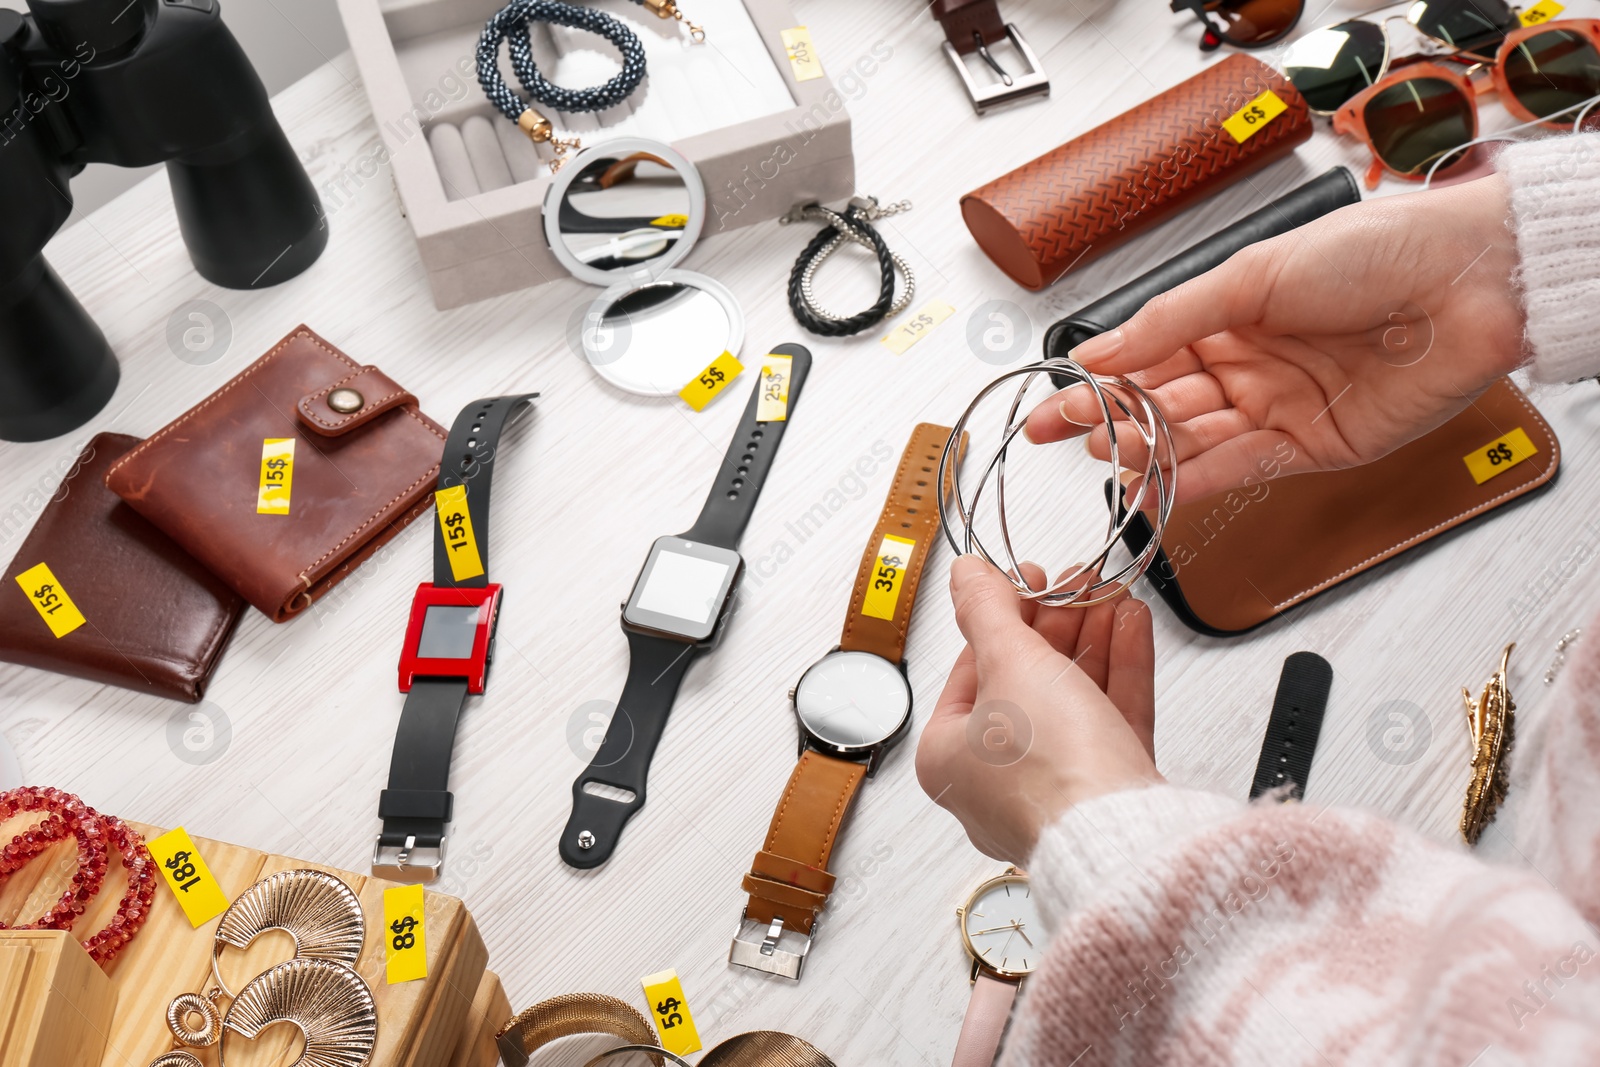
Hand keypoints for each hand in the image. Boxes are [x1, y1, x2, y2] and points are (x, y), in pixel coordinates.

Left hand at [915, 556, 1161, 862]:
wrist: (1123, 833)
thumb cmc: (1050, 769)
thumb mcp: (1009, 663)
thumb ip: (987, 610)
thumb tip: (964, 575)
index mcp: (949, 757)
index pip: (970, 670)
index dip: (1001, 616)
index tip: (1027, 581)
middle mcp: (996, 781)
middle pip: (1026, 681)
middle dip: (1057, 624)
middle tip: (1076, 583)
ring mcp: (1055, 788)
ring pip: (1073, 698)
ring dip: (1092, 638)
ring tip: (1108, 593)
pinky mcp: (1106, 792)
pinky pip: (1109, 720)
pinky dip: (1120, 670)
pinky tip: (1130, 627)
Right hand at [1025, 174, 1524, 502]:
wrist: (1468, 283)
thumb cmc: (1377, 253)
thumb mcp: (1252, 275)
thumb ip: (1171, 321)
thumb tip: (1100, 350)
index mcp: (1231, 313)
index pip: (1147, 354)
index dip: (1099, 379)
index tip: (1056, 400)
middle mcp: (1251, 363)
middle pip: (1162, 402)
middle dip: (1112, 419)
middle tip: (1069, 433)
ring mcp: (1279, 406)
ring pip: (1195, 439)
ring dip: (1147, 449)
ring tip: (1106, 454)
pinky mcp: (1313, 447)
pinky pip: (1241, 469)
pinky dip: (1196, 480)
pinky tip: (1157, 485)